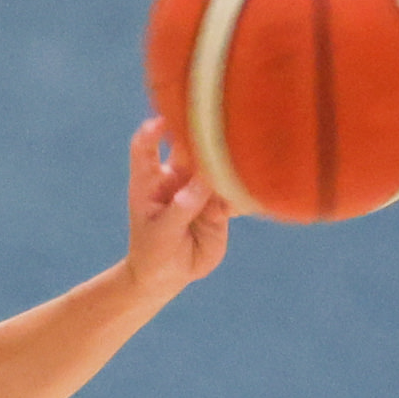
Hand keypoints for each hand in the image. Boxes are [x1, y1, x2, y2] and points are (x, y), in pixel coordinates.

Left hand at [126, 118, 230, 298]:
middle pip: (188, 149)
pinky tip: (253, 193)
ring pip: (216, 170)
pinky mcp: (218, 205)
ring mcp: (199, 189)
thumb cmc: (153, 251)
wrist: (169, 275)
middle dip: (202, 140)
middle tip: (217, 136)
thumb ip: (182, 206)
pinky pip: (234, 194)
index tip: (162, 122)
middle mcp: (176, 177)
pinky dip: (243, 192)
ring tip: (241, 164)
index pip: (146, 146)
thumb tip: (206, 179)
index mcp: (150, 179)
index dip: (152, 131)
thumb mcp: (163, 231)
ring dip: (228, 166)